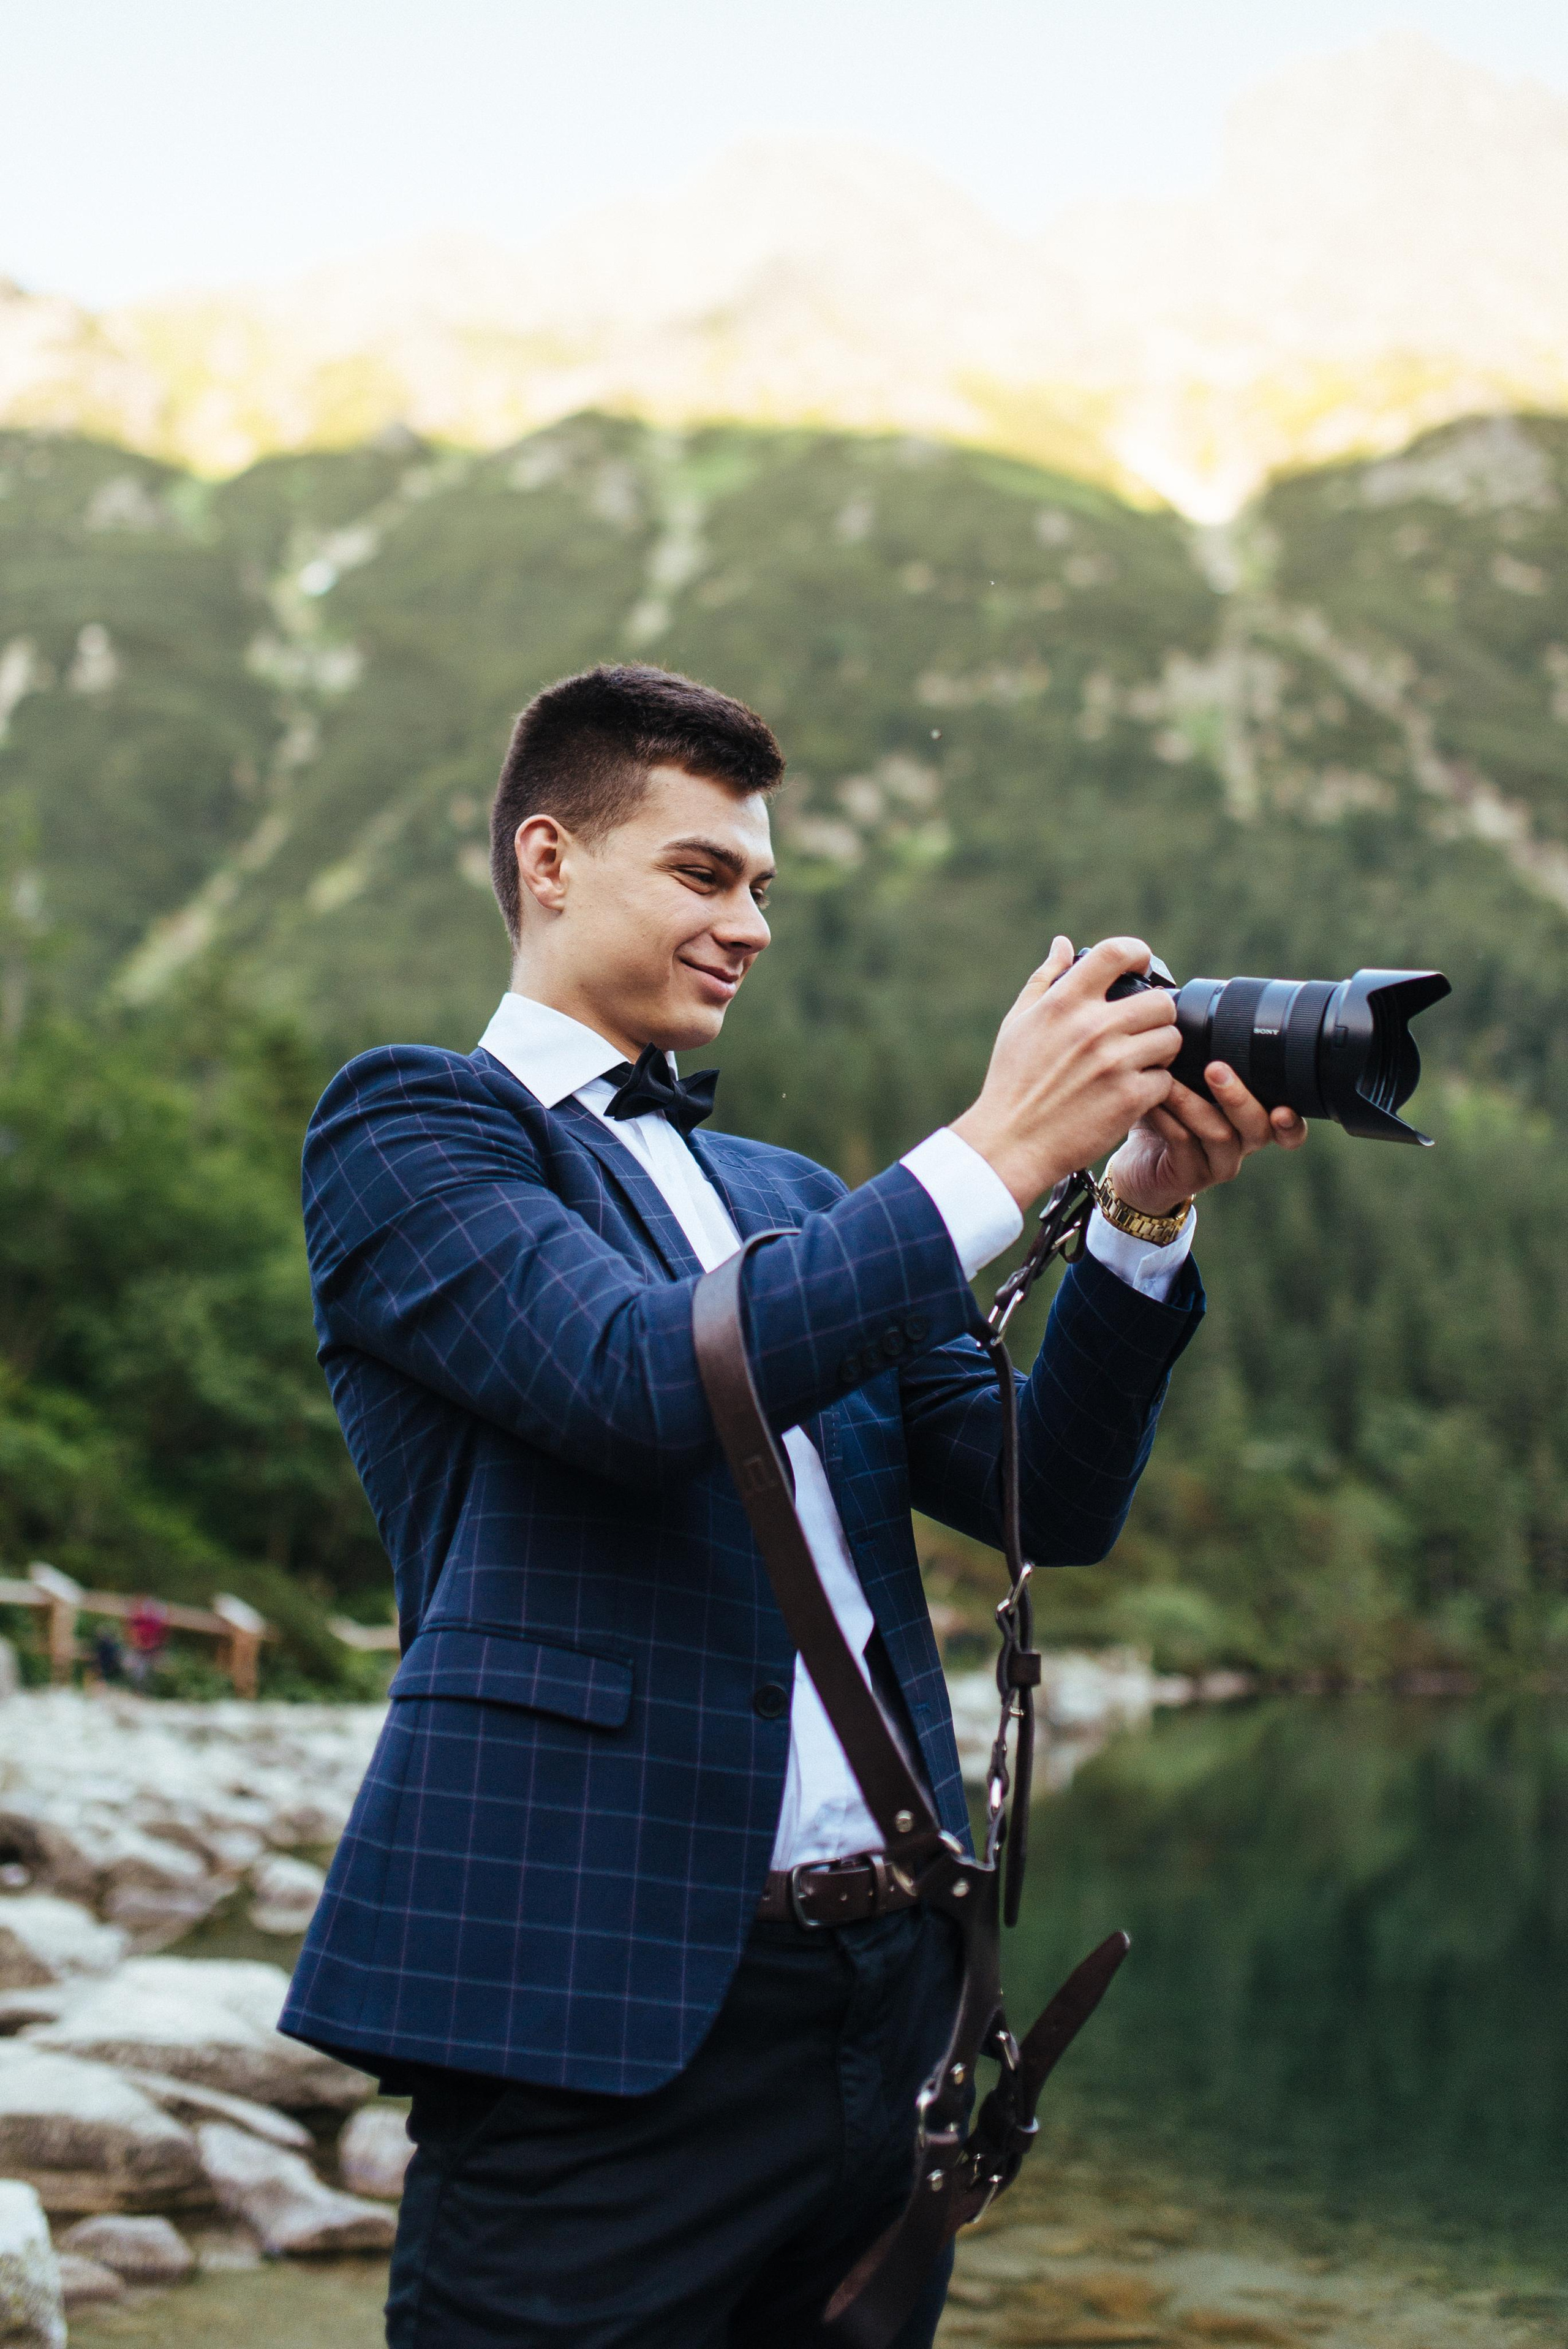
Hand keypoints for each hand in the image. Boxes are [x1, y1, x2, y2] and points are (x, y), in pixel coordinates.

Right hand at [952, 935, 1181, 1209]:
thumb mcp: (1018, 1023)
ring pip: (1170, 1039)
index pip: (1116, 953)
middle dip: (1157, 1014)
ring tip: (1139, 1063)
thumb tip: (1063, 944)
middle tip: (1144, 1029)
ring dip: (1160, 1051)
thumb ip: (1044, 979)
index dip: (1138, 953)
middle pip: (1160, 1001)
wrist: (1010, 1143)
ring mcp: (1114, 1062)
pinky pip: (1166, 1080)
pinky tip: (1132, 1093)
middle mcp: (1093, 1027)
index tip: (1142, 965)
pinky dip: (1155, 1088)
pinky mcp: (1129, 1097)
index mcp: (1064, 1002)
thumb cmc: (1011, 1082)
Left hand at [1106, 1064, 1307, 1216]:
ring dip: (1192, 1103)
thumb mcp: (1187, 1084)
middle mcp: (1243, 1144)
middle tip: (1215, 1069)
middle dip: (1239, 1097)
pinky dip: (1167, 1119)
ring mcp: (1218, 1163)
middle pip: (1259, 1127)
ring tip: (1167, 1081)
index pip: (1288, 1126)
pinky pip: (1183, 1144)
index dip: (1293, 1120)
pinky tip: (1151, 1102)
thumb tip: (1189, 1008)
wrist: (1137, 1160)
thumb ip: (1199, 1058)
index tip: (1285, 1106)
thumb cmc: (1166, 1115)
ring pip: (1220, 1134)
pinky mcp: (1189, 1176)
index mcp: (1252, 1120)